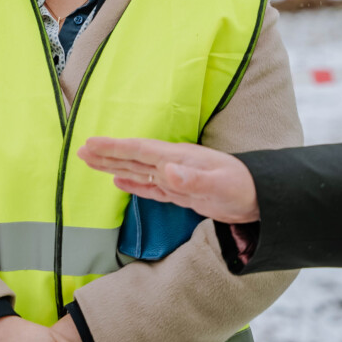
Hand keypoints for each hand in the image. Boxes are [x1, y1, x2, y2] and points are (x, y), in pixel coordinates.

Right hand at [77, 136, 259, 223]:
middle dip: (106, 153)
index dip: (113, 147)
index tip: (90, 143)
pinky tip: (120, 181)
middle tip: (80, 151)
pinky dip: (133, 183)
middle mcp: (172, 164)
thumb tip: (165, 170)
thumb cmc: (242, 188)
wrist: (262, 198)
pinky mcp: (181, 192)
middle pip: (132, 156)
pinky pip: (150, 186)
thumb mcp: (218, 185)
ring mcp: (176, 177)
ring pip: (137, 169)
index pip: (138, 150)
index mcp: (177, 158)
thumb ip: (192, 178)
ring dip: (114, 165)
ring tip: (91, 162)